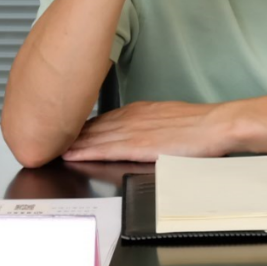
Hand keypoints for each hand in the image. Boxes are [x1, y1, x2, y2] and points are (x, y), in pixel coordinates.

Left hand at [61, 101, 238, 161]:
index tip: (67, 130)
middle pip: (94, 126)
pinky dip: (86, 151)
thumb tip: (143, 134)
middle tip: (49, 138)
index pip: (105, 118)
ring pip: (95, 137)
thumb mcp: (169, 118)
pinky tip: (72, 154)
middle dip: (71, 133)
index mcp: (140, 111)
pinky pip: (106, 148)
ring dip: (73, 143)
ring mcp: (134, 130)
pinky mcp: (139, 145)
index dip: (84, 126)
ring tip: (53, 148)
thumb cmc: (201, 126)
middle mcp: (132, 117)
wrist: (216, 125)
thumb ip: (151, 125)